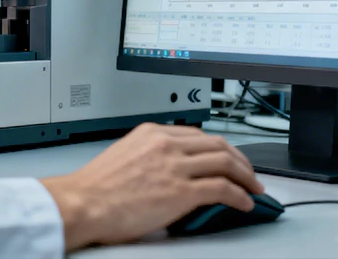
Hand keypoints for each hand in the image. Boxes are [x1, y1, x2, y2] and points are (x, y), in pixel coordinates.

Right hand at [40, 122, 263, 250]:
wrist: (83, 203)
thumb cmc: (95, 187)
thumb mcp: (124, 155)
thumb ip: (149, 154)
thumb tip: (169, 169)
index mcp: (152, 133)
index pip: (198, 135)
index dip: (220, 148)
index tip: (228, 158)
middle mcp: (166, 144)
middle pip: (218, 144)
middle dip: (240, 159)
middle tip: (249, 173)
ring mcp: (175, 167)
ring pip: (226, 163)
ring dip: (246, 177)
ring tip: (254, 188)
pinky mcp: (181, 192)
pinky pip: (222, 189)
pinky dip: (240, 196)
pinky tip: (244, 203)